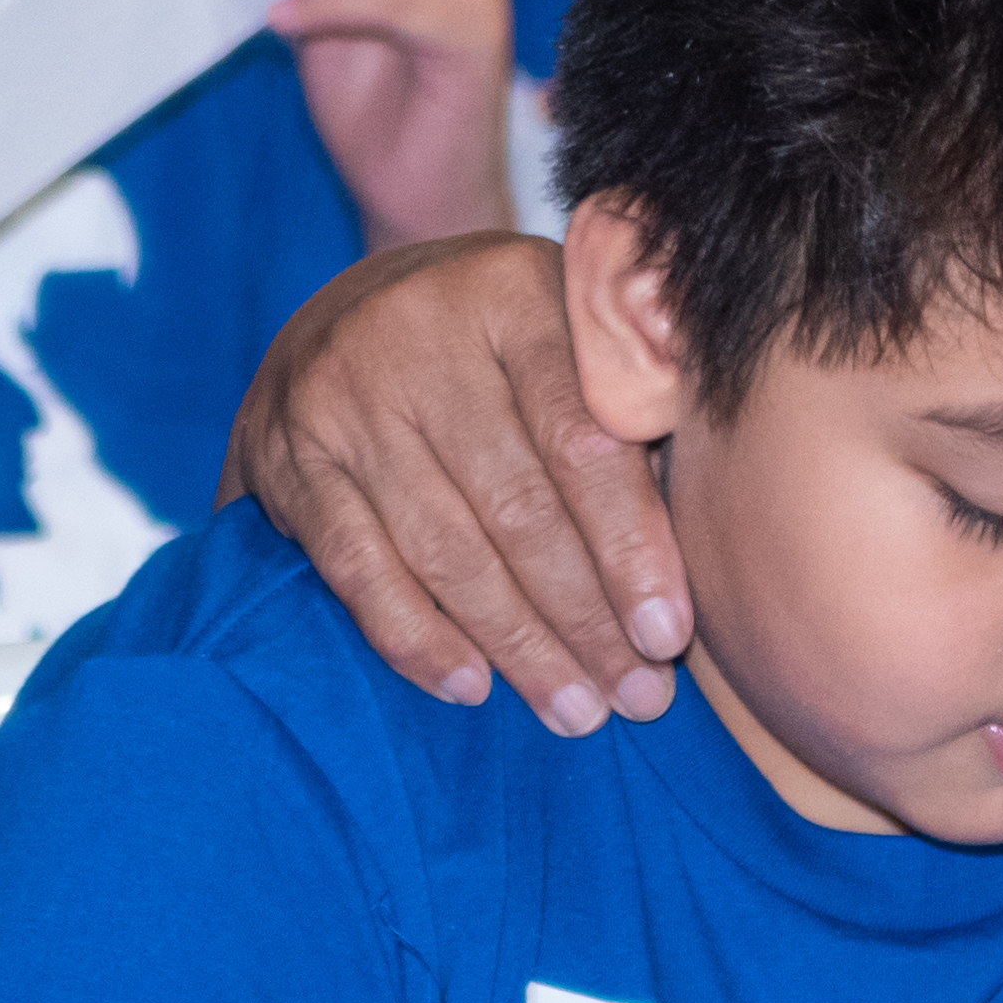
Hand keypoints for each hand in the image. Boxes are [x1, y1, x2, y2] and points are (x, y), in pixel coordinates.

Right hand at [226, 232, 683, 725]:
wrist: (346, 311)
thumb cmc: (498, 349)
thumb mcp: (567, 334)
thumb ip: (633, 406)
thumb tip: (713, 528)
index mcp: (514, 292)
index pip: (584, 441)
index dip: (631, 547)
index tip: (670, 635)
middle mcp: (419, 331)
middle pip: (518, 507)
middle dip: (586, 619)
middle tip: (638, 698)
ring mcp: (343, 394)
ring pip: (446, 548)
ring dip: (519, 646)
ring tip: (575, 710)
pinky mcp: (288, 455)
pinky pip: (360, 567)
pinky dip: (417, 637)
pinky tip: (472, 687)